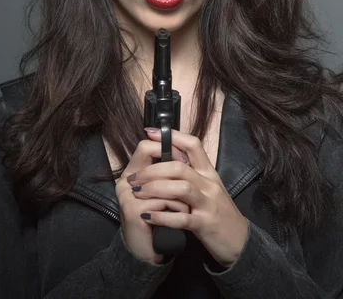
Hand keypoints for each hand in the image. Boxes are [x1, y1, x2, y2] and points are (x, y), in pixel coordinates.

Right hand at [115, 137, 190, 264]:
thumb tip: (184, 150)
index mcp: (132, 172)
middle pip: (152, 160)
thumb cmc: (159, 218)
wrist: (148, 252)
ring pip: (163, 183)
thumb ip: (167, 172)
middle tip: (192, 183)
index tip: (184, 159)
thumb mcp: (162, 192)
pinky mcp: (132, 212)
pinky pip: (163, 203)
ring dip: (181, 197)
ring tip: (187, 207)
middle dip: (177, 171)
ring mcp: (127, 196)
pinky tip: (180, 220)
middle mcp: (126, 181)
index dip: (166, 147)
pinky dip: (177, 211)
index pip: (145, 146)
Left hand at [126, 128, 248, 268]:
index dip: (172, 136)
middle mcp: (209, 184)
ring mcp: (208, 204)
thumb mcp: (210, 189)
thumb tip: (168, 160)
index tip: (150, 132)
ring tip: (136, 193)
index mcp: (209, 173)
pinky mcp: (205, 224)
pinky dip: (162, 216)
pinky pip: (182, 218)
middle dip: (153, 170)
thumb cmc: (220, 213)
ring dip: (155, 188)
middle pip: (179, 167)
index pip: (192, 145)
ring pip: (181, 188)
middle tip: (134, 177)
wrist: (240, 242)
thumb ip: (193, 174)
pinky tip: (147, 215)